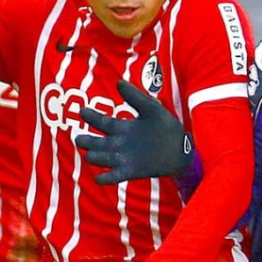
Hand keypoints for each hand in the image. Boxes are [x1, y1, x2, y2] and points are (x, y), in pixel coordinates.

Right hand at [74, 80, 193, 184]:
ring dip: (95, 158)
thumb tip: (118, 82)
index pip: (102, 122)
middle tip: (80, 139)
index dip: (91, 117)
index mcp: (123, 128)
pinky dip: (105, 179)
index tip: (81, 111)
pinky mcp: (130, 171)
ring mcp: (124, 158)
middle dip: (86, 141)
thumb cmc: (167, 128)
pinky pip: (114, 176)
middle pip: (96, 143)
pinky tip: (99, 179)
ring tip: (90, 155)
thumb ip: (135, 97)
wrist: (182, 150)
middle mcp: (120, 143)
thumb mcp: (152, 109)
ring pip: (101, 158)